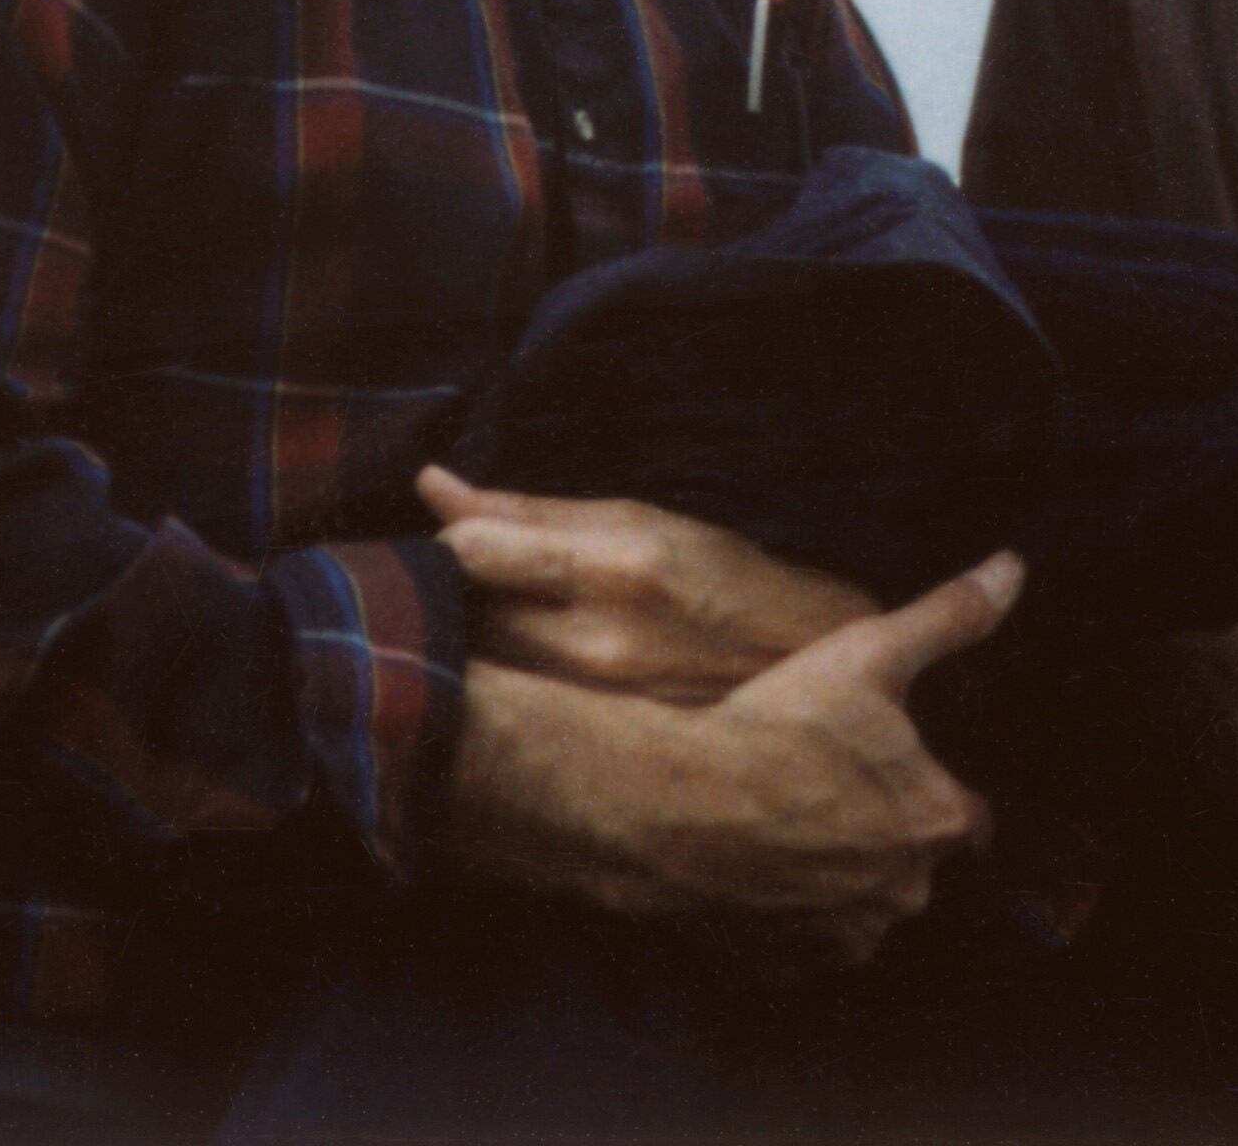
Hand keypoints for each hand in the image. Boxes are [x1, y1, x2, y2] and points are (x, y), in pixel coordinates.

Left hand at [422, 466, 871, 706]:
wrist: (805, 669)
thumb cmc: (725, 578)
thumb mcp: (640, 522)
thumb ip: (529, 511)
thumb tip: (432, 484)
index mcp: (615, 566)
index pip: (469, 551)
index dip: (448, 541)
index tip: (461, 542)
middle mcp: (599, 645)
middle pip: (460, 616)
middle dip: (452, 597)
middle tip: (480, 590)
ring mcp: (593, 709)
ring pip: (476, 673)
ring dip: (473, 647)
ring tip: (513, 635)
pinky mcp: (591, 753)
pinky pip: (507, 716)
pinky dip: (502, 693)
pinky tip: (531, 683)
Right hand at [449, 548, 1021, 967]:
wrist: (670, 799)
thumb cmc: (778, 722)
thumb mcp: (870, 651)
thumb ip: (951, 615)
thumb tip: (1013, 570)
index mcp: (939, 822)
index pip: (970, 817)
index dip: (937, 790)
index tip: (901, 771)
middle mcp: (903, 893)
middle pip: (912, 864)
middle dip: (885, 834)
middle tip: (834, 790)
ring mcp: (843, 936)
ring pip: (860, 907)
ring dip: (840, 878)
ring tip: (793, 826)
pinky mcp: (784, 965)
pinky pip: (805, 944)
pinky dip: (791, 915)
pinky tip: (761, 867)